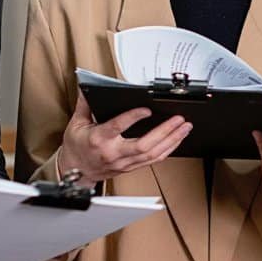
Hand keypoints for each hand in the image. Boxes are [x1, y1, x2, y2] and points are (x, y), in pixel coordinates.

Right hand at [58, 90, 192, 185]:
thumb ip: (85, 105)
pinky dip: (168, 149)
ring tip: (184, 127)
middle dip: (165, 132)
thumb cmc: (77, 148)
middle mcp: (114, 153)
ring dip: (172, 140)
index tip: (146, 109)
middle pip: (144, 145)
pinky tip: (177, 140)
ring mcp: (124, 162)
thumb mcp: (76, 124)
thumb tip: (86, 88)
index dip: (133, 118)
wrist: (76, 173)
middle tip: (179, 119)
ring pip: (152, 154)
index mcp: (99, 139)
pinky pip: (153, 160)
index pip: (118, 127)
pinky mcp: (131, 167)